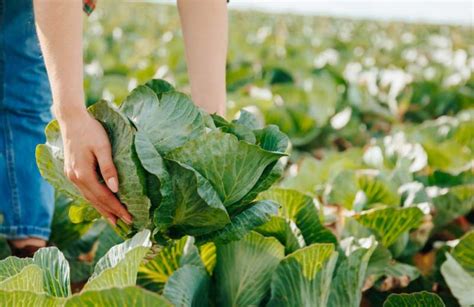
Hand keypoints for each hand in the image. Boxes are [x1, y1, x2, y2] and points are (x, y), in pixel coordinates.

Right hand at [59, 108, 132, 225]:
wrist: (71, 119)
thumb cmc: (91, 130)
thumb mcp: (103, 147)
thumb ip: (109, 168)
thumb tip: (115, 189)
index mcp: (83, 174)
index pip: (104, 197)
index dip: (117, 208)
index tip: (129, 218)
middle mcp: (75, 178)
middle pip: (95, 201)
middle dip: (110, 213)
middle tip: (124, 224)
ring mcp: (71, 176)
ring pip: (89, 198)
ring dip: (101, 209)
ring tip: (113, 220)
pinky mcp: (71, 171)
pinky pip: (85, 191)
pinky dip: (94, 200)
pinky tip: (100, 203)